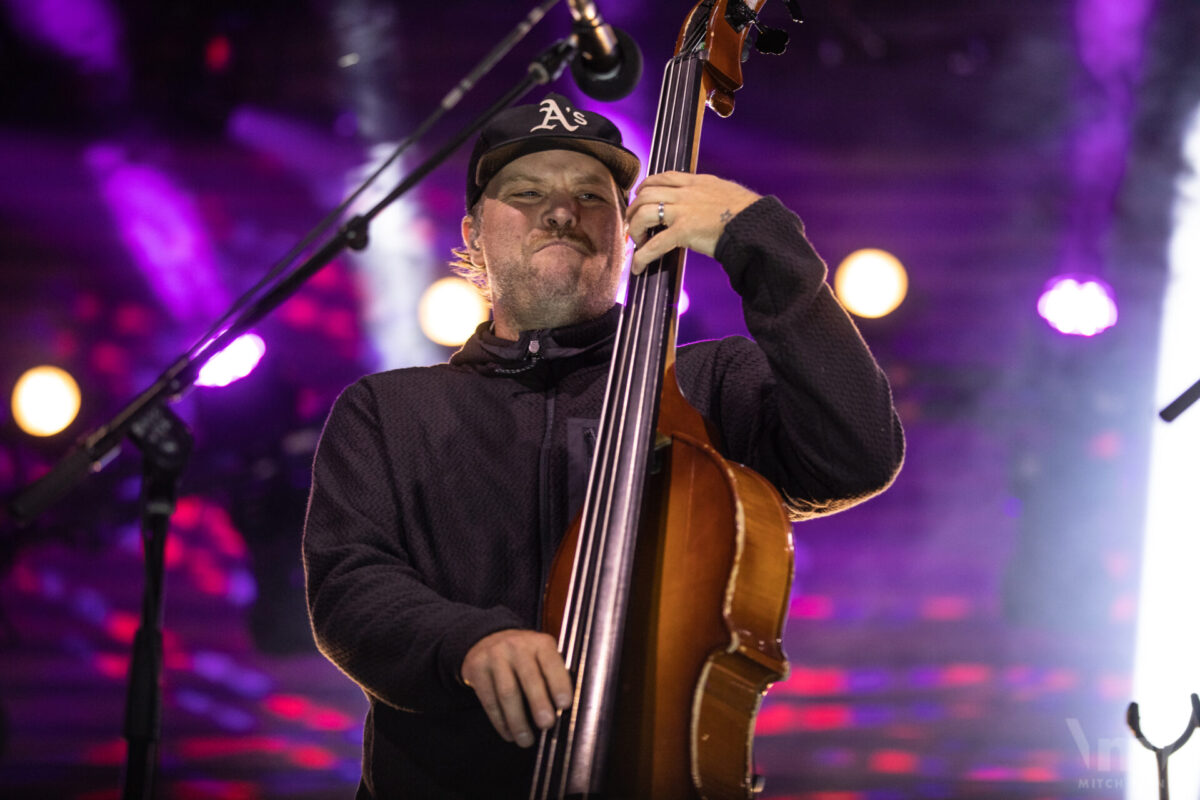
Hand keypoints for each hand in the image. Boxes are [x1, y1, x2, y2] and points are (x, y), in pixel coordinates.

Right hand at [461, 629, 573, 747]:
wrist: (488, 640)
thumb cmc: (524, 656)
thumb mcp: (541, 656)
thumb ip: (552, 676)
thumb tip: (563, 710)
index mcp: (539, 643)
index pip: (551, 662)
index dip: (559, 683)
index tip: (565, 704)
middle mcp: (516, 646)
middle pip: (528, 677)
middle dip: (539, 703)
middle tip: (547, 724)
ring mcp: (494, 656)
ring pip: (507, 693)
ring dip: (518, 720)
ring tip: (526, 739)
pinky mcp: (476, 668)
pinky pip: (489, 700)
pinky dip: (500, 721)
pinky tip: (509, 733)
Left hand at [625, 172, 761, 272]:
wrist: (755, 223)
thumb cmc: (746, 212)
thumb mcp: (724, 191)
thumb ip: (707, 193)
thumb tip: (703, 202)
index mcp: (695, 182)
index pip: (663, 177)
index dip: (645, 187)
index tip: (640, 197)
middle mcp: (685, 192)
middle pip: (646, 193)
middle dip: (633, 209)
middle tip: (633, 224)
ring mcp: (682, 211)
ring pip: (643, 213)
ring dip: (635, 229)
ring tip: (638, 242)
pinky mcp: (683, 230)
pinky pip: (654, 244)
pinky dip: (642, 256)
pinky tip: (638, 266)